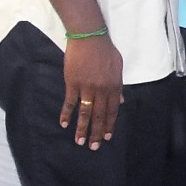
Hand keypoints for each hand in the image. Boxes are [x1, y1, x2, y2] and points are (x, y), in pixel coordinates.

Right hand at [60, 33, 122, 147]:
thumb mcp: (118, 66)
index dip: (110, 125)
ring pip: (85, 113)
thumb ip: (119, 85)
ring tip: (80, 142)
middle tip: (94, 147)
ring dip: (82, 129)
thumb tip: (121, 100)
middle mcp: (101, 90)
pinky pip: (70, 102)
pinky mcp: (73, 84)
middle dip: (97, 133)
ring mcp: (86, 88)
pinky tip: (64, 124)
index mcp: (114, 86)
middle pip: (100, 116)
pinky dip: (67, 114)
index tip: (107, 137)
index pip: (112, 110)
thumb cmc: (105, 50)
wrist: (89, 37)